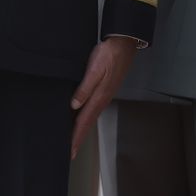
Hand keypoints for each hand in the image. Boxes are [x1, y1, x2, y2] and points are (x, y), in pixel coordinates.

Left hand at [69, 36, 136, 158]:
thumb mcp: (95, 69)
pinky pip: (94, 108)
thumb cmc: (109, 53)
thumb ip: (84, 88)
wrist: (125, 42)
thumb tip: (74, 106)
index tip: (70, 151)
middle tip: (71, 152)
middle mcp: (102, 98)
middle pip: (88, 122)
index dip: (76, 137)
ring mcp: (105, 94)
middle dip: (79, 138)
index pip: (84, 121)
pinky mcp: (106, 89)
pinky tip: (83, 116)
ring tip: (75, 139)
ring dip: (83, 128)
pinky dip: (87, 117)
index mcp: (99, 96)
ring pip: (91, 116)